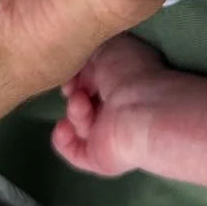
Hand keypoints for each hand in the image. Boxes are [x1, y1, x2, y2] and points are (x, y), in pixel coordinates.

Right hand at [54, 33, 171, 177]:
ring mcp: (109, 134)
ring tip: (81, 103)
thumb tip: (77, 74)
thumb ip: (88, 55)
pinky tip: (64, 128)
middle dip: (74, 92)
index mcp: (124, 81)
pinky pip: (73, 152)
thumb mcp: (107, 47)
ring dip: (75, 111)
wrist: (142, 110)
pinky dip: (64, 140)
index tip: (70, 67)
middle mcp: (118, 108)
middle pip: (83, 101)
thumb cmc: (130, 72)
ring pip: (78, 123)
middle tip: (74, 87)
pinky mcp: (100, 158)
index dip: (78, 73)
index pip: (94, 79)